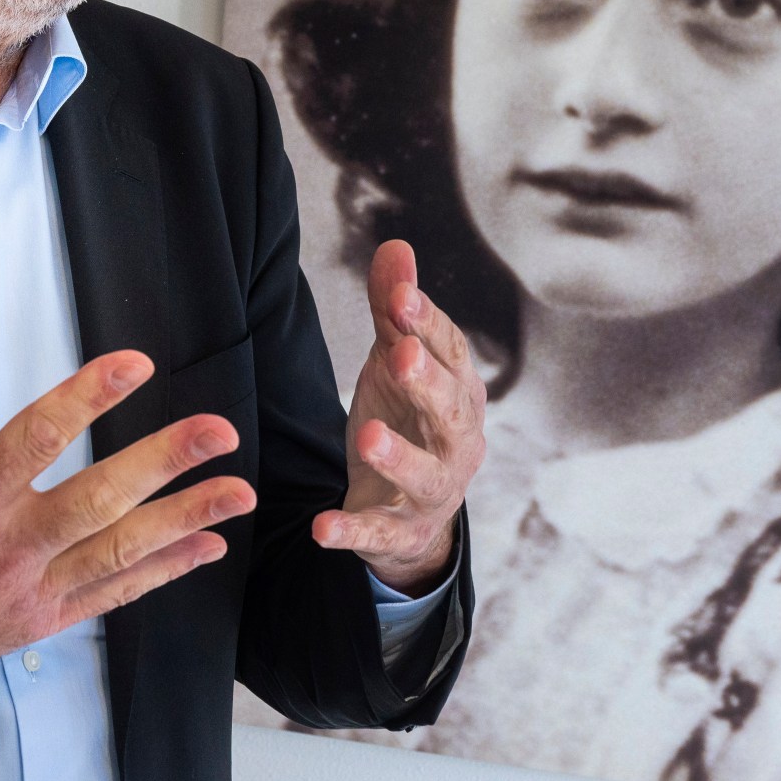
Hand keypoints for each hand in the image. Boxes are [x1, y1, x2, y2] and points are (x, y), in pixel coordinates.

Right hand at [0, 307, 256, 723]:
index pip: (34, 440)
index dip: (87, 398)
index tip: (135, 364)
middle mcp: (3, 551)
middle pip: (97, 502)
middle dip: (163, 463)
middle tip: (218, 430)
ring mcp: (28, 593)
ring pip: (118, 552)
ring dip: (185, 520)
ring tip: (238, 492)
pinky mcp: (41, 623)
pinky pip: (113, 595)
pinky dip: (164, 572)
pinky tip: (206, 547)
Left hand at [315, 240, 485, 593]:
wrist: (413, 512)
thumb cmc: (408, 420)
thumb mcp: (395, 364)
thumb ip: (394, 312)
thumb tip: (396, 246)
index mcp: (459, 393)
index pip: (451, 353)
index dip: (427, 324)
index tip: (400, 297)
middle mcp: (457, 441)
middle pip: (451, 411)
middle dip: (428, 383)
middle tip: (399, 355)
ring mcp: (433, 490)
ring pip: (425, 475)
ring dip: (399, 456)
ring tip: (368, 435)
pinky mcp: (400, 532)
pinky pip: (379, 533)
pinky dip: (353, 532)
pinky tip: (321, 528)